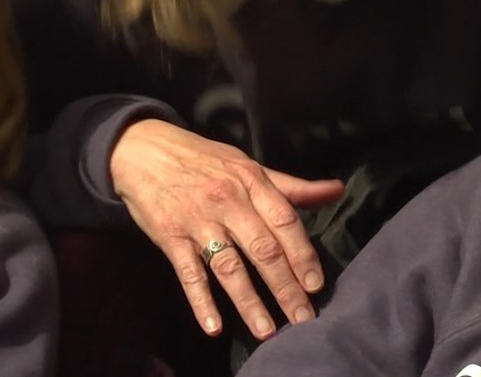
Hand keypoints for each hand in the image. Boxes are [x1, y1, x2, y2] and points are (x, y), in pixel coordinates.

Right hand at [110, 119, 344, 338]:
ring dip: (249, 302)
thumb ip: (292, 187)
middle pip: (263, 250)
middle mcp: (228, 202)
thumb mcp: (249, 166)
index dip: (303, 254)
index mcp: (252, 182)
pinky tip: (214, 327)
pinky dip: (201, 301)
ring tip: (267, 330)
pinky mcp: (170, 237)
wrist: (144, 150)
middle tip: (303, 318)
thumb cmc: (205, 160)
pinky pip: (188, 274)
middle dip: (286, 287)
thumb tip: (337, 191)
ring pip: (229, 267)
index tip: (316, 284)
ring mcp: (198, 221)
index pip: (285, 222)